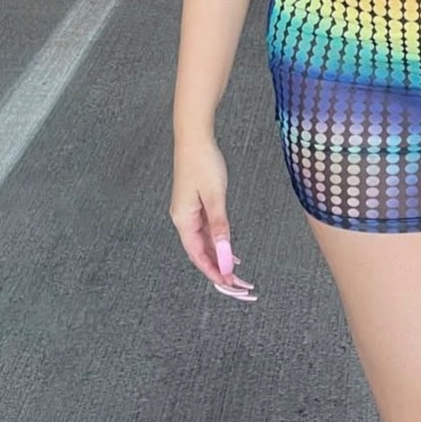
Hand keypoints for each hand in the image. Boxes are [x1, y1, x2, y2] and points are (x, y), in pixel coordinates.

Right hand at [170, 137, 256, 302]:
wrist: (194, 138)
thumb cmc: (203, 164)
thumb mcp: (215, 196)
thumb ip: (219, 226)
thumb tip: (223, 254)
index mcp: (183, 220)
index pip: (197, 255)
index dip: (213, 270)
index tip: (229, 283)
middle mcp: (182, 219)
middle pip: (199, 252)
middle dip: (217, 268)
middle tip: (236, 282)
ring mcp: (188, 211)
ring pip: (203, 242)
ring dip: (218, 256)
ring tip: (235, 270)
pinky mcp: (195, 203)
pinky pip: (205, 229)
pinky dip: (217, 241)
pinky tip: (228, 248)